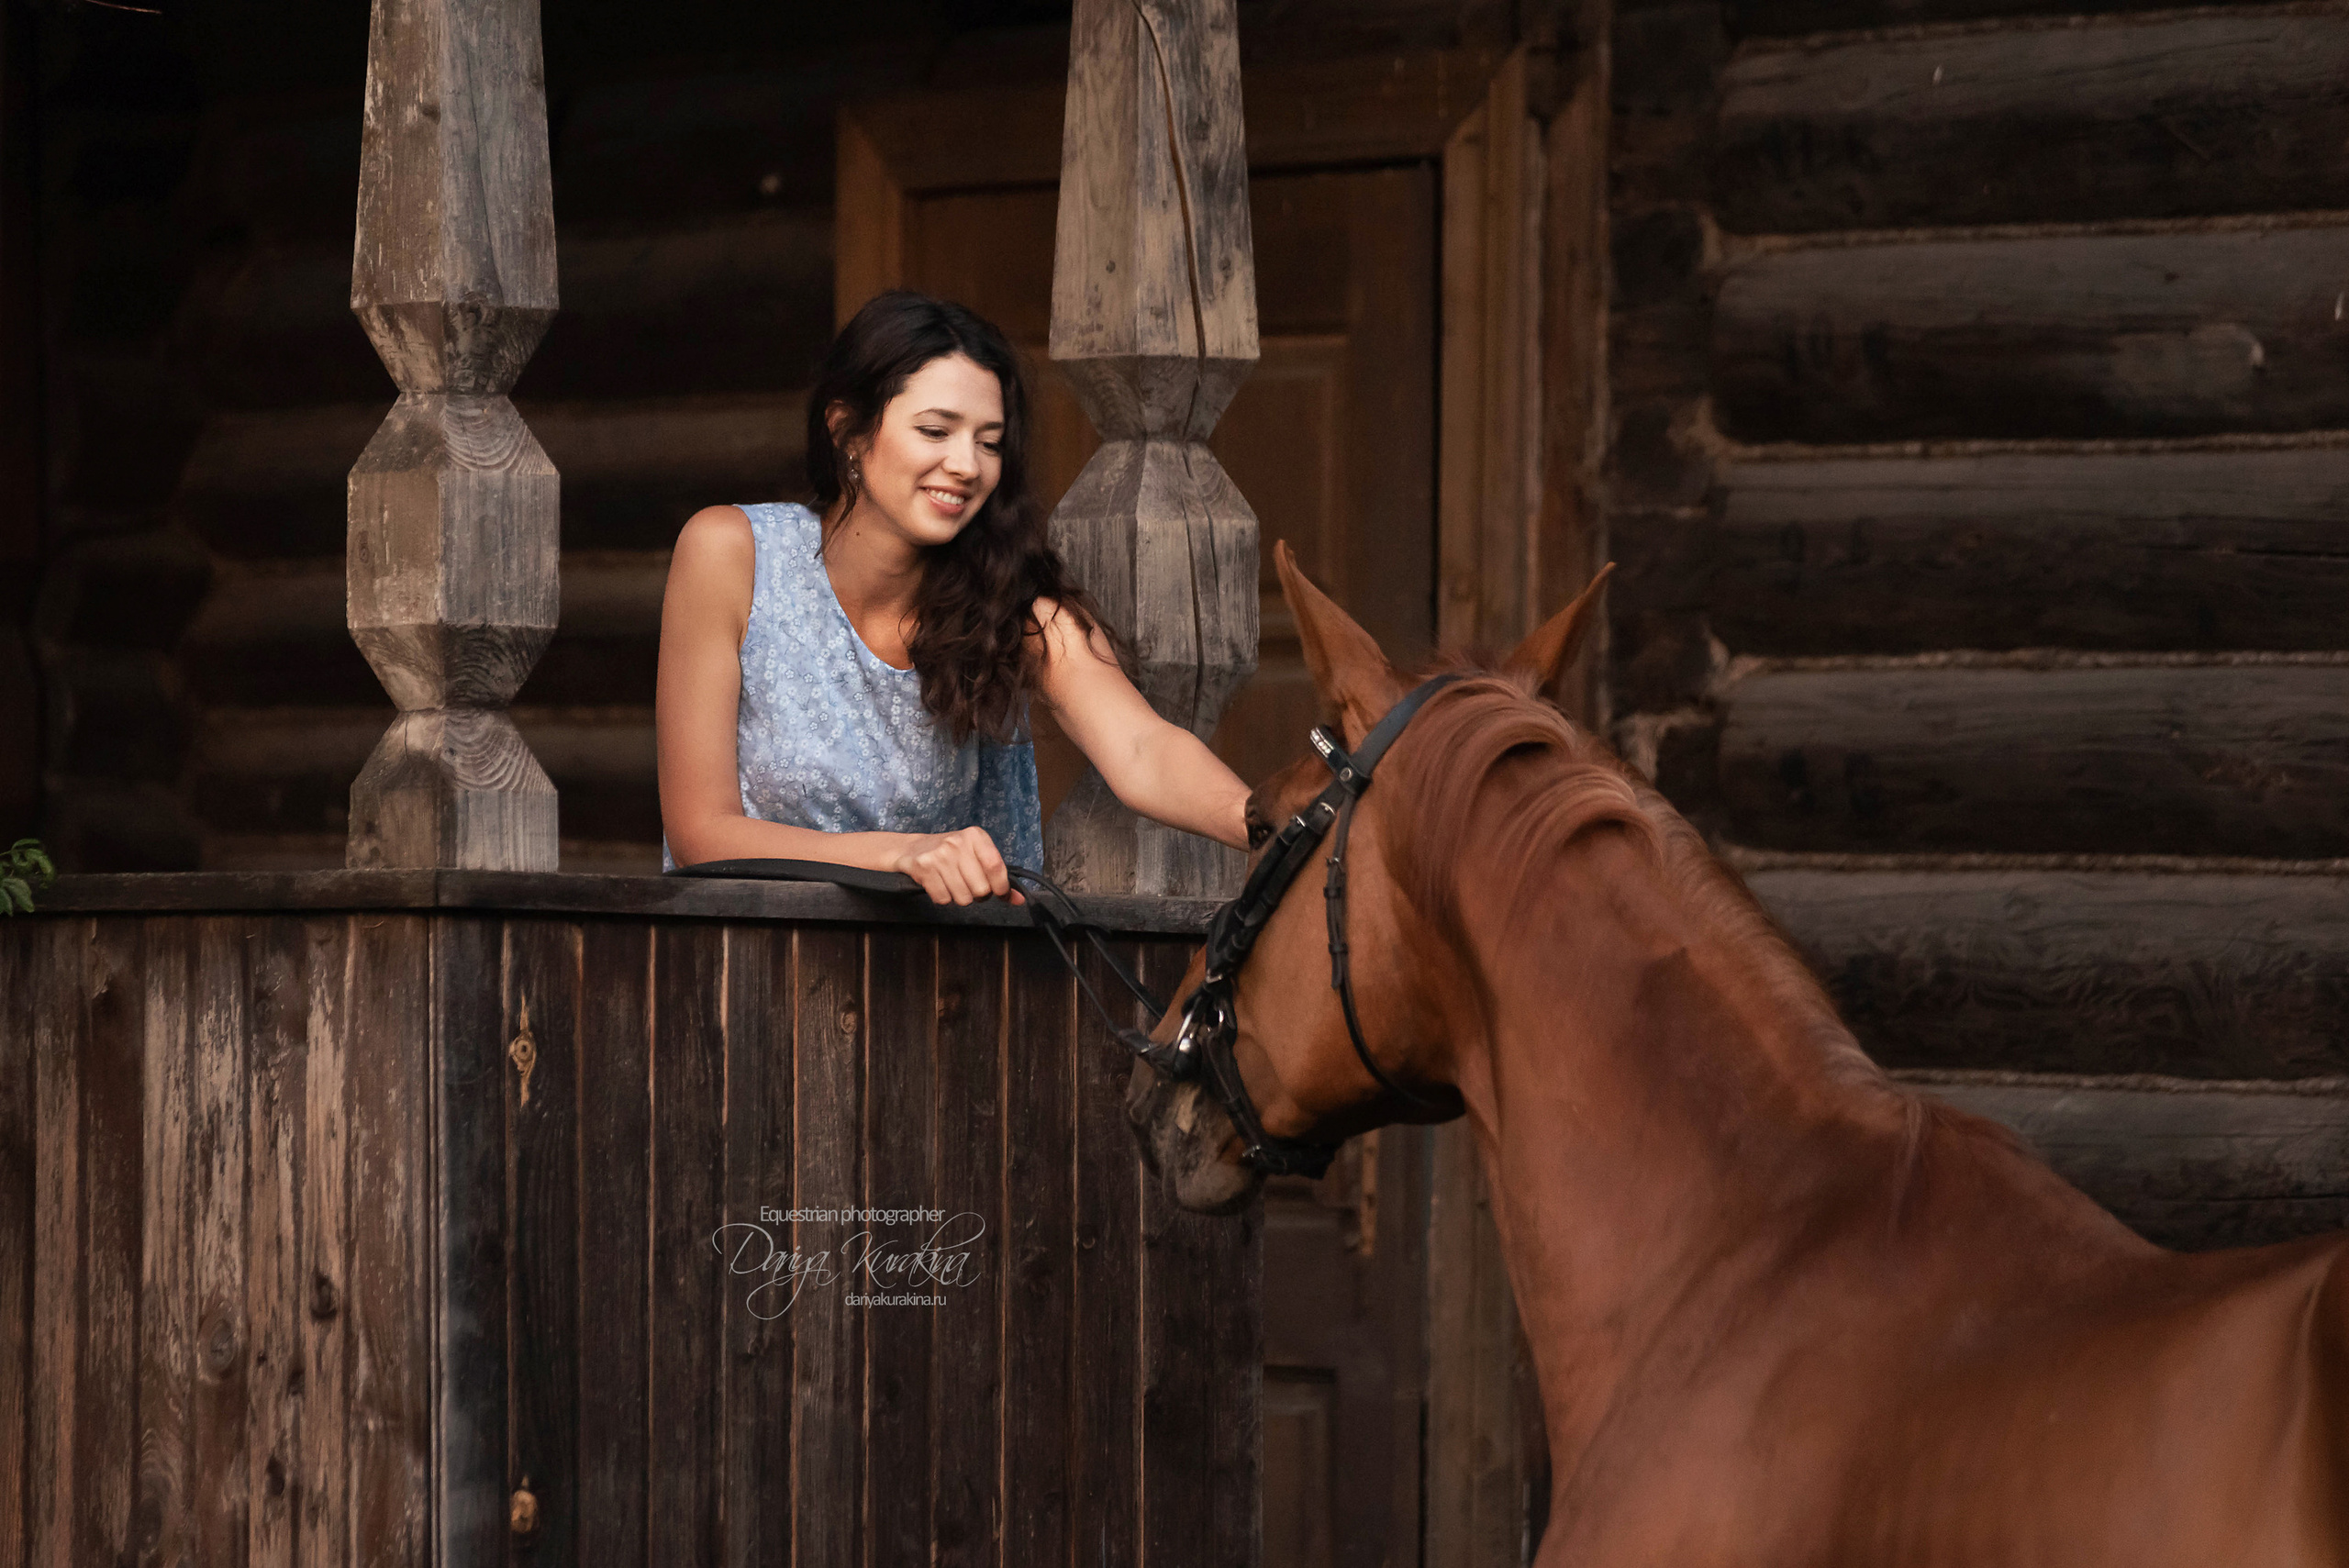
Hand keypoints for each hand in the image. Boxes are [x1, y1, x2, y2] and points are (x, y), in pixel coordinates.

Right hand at [890, 826, 1023, 906]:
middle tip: (970, 885)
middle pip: (980, 888)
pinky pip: (943, 900)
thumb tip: (1019, 900)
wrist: (912, 848)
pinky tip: (940, 885)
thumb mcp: (977, 856)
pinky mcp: (924, 868)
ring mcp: (939, 855)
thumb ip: (998, 875)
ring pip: (963, 898)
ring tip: (953, 884)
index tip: (999, 892)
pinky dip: (943, 898)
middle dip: (978, 895)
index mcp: (975, 836)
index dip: (1001, 886)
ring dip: (960, 897)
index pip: (995, 866)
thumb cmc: (952, 854)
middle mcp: (957, 843)